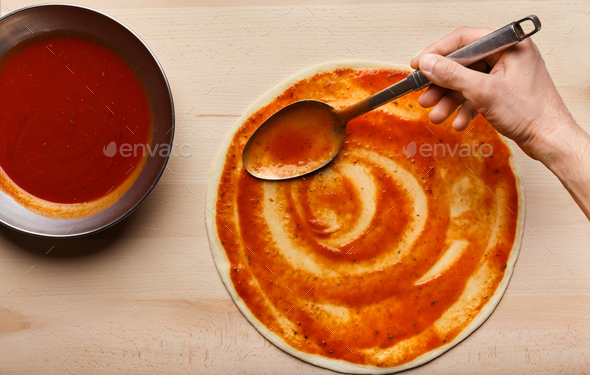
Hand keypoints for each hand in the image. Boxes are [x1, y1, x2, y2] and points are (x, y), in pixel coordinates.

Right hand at [409, 26, 575, 158]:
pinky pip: (476, 94)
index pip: (464, 39)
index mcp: (508, 45)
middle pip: (463, 63)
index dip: (437, 52)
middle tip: (425, 95)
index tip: (419, 64)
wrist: (549, 139)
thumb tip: (428, 63)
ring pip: (467, 82)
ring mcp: (505, 74)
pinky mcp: (503, 92)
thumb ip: (451, 75)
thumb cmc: (531, 113)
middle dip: (441, 84)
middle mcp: (508, 56)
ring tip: (437, 114)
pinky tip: (457, 122)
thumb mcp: (483, 91)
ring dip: (449, 100)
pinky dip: (464, 108)